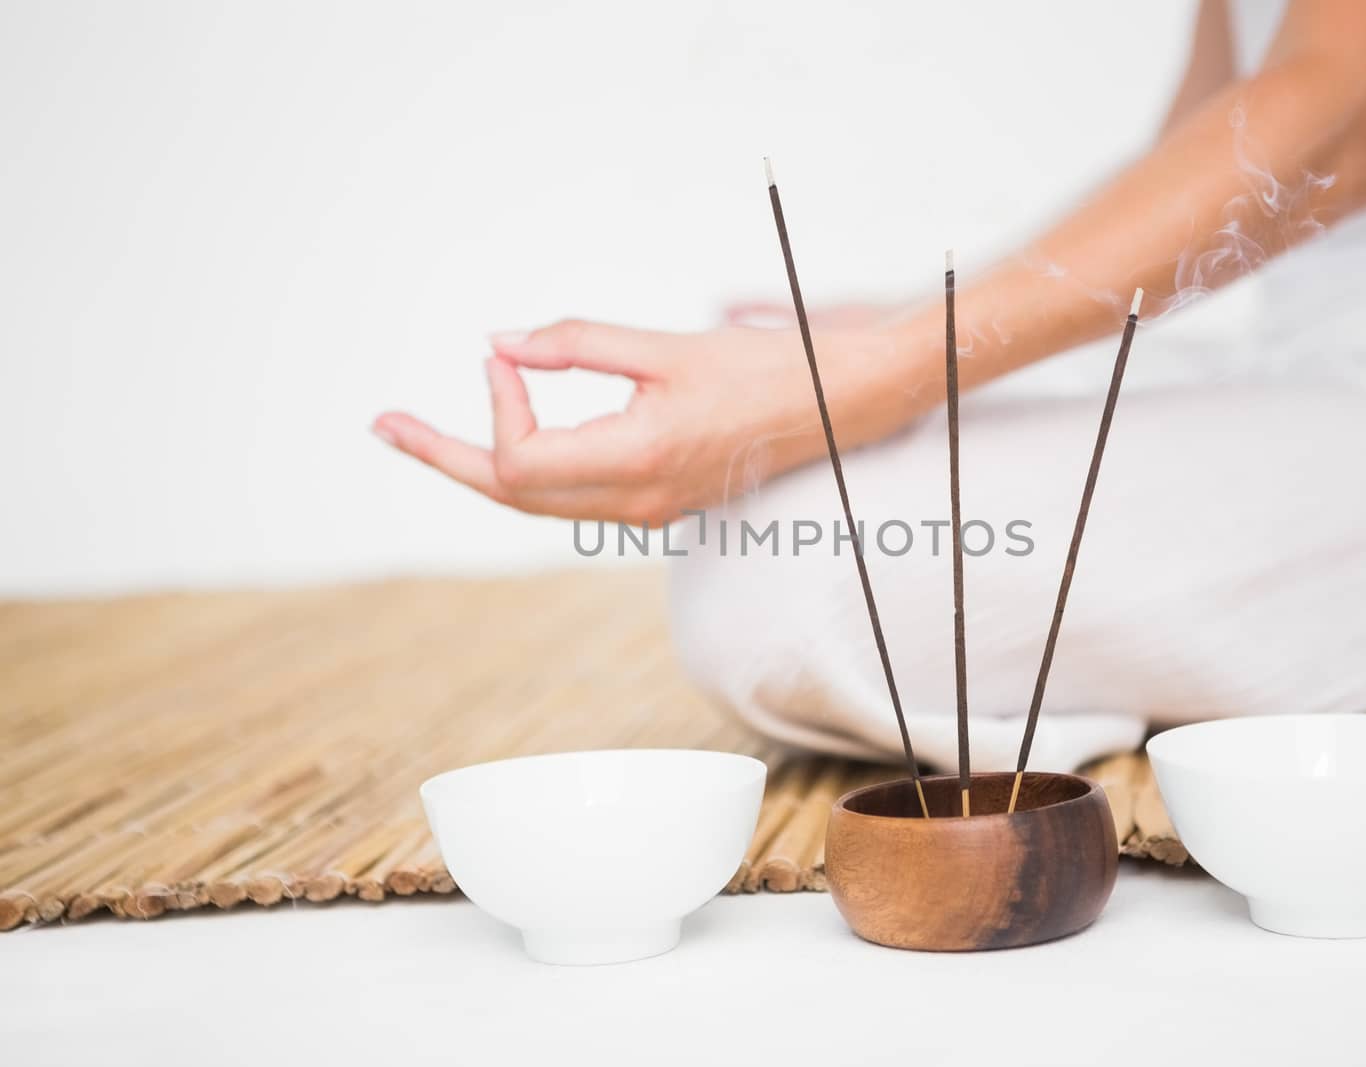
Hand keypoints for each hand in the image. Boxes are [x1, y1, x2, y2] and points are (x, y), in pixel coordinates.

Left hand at [372, 319, 923, 524]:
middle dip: (445, 457)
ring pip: (536, 502)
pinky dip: (528, 465)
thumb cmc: (767, 370)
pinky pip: (570, 496)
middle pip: (510, 495)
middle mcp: (636, 500)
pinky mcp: (656, 500)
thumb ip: (578, 344)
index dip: (497, 405)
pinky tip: (510, 432)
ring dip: (479, 466)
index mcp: (638, 461)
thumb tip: (499, 343)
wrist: (844, 407)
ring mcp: (646, 508)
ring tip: (422, 436)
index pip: (522, 459)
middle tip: (384, 427)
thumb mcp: (667, 348)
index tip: (504, 355)